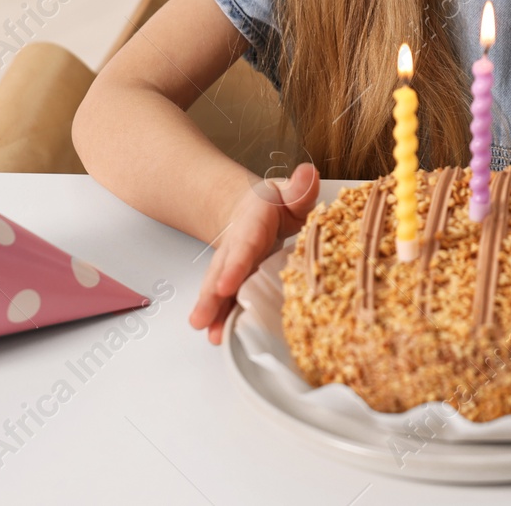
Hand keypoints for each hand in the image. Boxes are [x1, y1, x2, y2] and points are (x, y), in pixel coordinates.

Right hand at [188, 162, 318, 344]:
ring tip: (209, 334)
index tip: (226, 285)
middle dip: (212, 296)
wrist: (252, 208)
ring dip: (213, 312)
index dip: (235, 266)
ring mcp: (234, 266)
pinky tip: (217, 335)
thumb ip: (298, 188)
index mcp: (252, 224)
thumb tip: (308, 174)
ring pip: (219, 289)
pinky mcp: (236, 282)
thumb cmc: (275, 204)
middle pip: (222, 272)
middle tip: (201, 319)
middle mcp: (237, 247)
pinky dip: (221, 317)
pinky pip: (228, 300)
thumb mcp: (289, 193)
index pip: (244, 245)